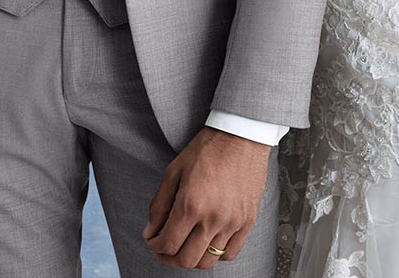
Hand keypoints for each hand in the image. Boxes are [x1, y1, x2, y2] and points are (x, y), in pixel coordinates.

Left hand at [143, 127, 271, 268]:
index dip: (155, 247)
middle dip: (169, 258)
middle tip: (164, 248)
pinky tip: (208, 242)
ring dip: (192, 258)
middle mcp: (212, 219)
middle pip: (186, 260)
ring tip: (185, 246)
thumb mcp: (174, 171)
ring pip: (208, 261)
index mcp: (191, 205)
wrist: (241, 136)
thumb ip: (159, 204)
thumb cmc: (208, 149)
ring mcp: (232, 223)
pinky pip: (230, 254)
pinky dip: (216, 254)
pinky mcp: (247, 222)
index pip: (168, 244)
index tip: (152, 241)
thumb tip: (150, 231)